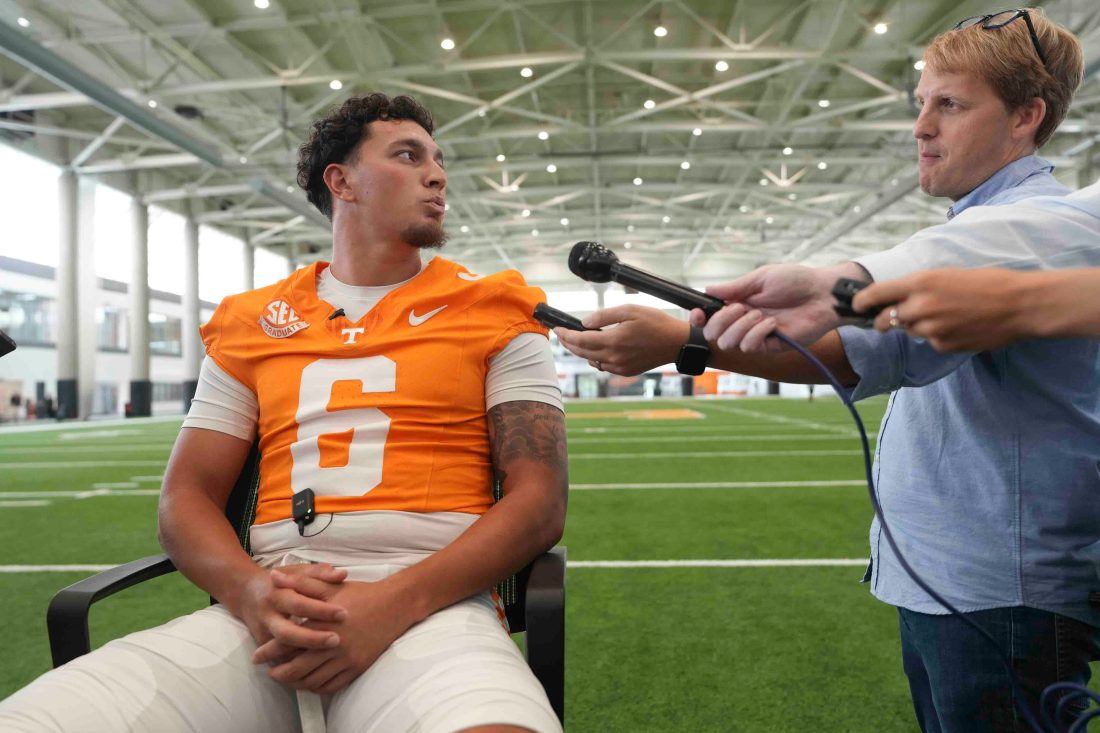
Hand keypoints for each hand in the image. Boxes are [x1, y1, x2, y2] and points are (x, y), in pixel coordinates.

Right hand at [236, 563, 347, 653]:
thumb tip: (343, 574)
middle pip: (287, 633)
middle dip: (311, 639)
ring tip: (327, 658)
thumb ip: (320, 573)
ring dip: (302, 657)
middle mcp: (268, 615)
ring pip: (280, 650)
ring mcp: (263, 632)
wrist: (246, 592)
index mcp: (278, 594)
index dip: (321, 610)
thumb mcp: (298, 571)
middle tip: (336, 640)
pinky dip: (293, 664)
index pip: (300, 604)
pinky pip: (278, 658)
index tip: (344, 614)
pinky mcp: (262, 644)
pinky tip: (314, 668)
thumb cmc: (281, 580)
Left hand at [252, 576, 415, 694]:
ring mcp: (347, 659)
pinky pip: (332, 685)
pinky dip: (317, 688)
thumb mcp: (330, 586)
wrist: (395, 605)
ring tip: (287, 679)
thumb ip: (300, 582)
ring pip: (314, 681)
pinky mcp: (358, 667)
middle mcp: (333, 644)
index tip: (257, 656)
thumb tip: (274, 576)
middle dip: (280, 673)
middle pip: (298, 668)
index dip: (270, 651)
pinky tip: (310, 683)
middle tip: (270, 673)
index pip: (289, 642)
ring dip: (296, 683)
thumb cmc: (361, 593)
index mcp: (323, 624)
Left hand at [553, 305, 689, 375]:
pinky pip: (603, 366)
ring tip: (575, 340)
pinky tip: (595, 349)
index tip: (557, 329)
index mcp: (613, 340)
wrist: (676, 343)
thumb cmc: (656, 322)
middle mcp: (614, 357)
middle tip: (561, 335)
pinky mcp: (626, 372)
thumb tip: (585, 322)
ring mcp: (620, 367)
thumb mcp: (630, 310)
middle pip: (582, 352)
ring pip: (591, 360)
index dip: (566, 335)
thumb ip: (604, 315)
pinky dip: (595, 358)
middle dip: (568, 343)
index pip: (580, 340)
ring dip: (580, 351)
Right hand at [699, 263, 862, 351]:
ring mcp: (757, 335)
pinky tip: (772, 323)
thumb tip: (708, 289)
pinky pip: (750, 347)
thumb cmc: (796, 280)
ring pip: (729, 343)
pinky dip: (756, 333)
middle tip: (739, 307)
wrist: (823, 293)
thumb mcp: (762, 277)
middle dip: (720, 321)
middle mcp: (744, 321)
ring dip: (740, 326)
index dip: (699, 317)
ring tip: (759, 314)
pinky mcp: (771, 346)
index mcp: (739, 303)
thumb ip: (735, 287)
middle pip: (713, 333)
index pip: (710, 316)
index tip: (698, 312)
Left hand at [853, 268, 1037, 351]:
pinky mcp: (943, 345)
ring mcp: (931, 329)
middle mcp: (920, 306)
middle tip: (887, 319)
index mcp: (920, 282)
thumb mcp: (947, 274)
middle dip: (883, 321)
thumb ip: (918, 286)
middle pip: (885, 321)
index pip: (876, 294)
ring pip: (909, 331)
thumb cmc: (987, 283)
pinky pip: (929, 342)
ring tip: (944, 315)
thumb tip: (895, 296)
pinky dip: (937, 336)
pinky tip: (958, 326)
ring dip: (916, 326)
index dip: (861, 302)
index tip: (855, 306)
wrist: (1019, 304)